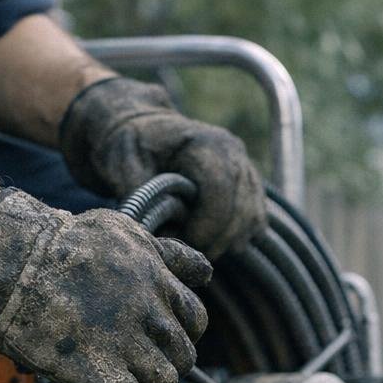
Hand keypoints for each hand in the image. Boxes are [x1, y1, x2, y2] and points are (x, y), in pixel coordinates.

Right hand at [0, 188, 209, 382]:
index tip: (161, 340)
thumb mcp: (125, 232)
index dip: (181, 333)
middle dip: (169, 363)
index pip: (195, 319)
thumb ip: (169, 254)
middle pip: (184, 354)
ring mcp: (127, 345)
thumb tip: (206, 273)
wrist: (14, 262)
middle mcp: (150, 312)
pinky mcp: (102, 375)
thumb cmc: (61, 244)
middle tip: (145, 368)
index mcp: (158, 279)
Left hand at [58, 77, 265, 258]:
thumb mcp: (125, 162)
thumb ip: (140, 193)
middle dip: (216, 238)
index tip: (184, 241)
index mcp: (205, 142)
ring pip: (253, 218)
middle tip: (190, 251)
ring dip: (228, 240)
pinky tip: (212, 240)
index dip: (206, 223)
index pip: (220, 189)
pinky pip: (257, 220)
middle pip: (242, 208)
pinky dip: (237, 236)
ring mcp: (246, 167)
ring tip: (198, 246)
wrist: (148, 131)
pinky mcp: (251, 185)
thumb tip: (155, 229)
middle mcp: (233, 152)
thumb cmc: (135, 145)